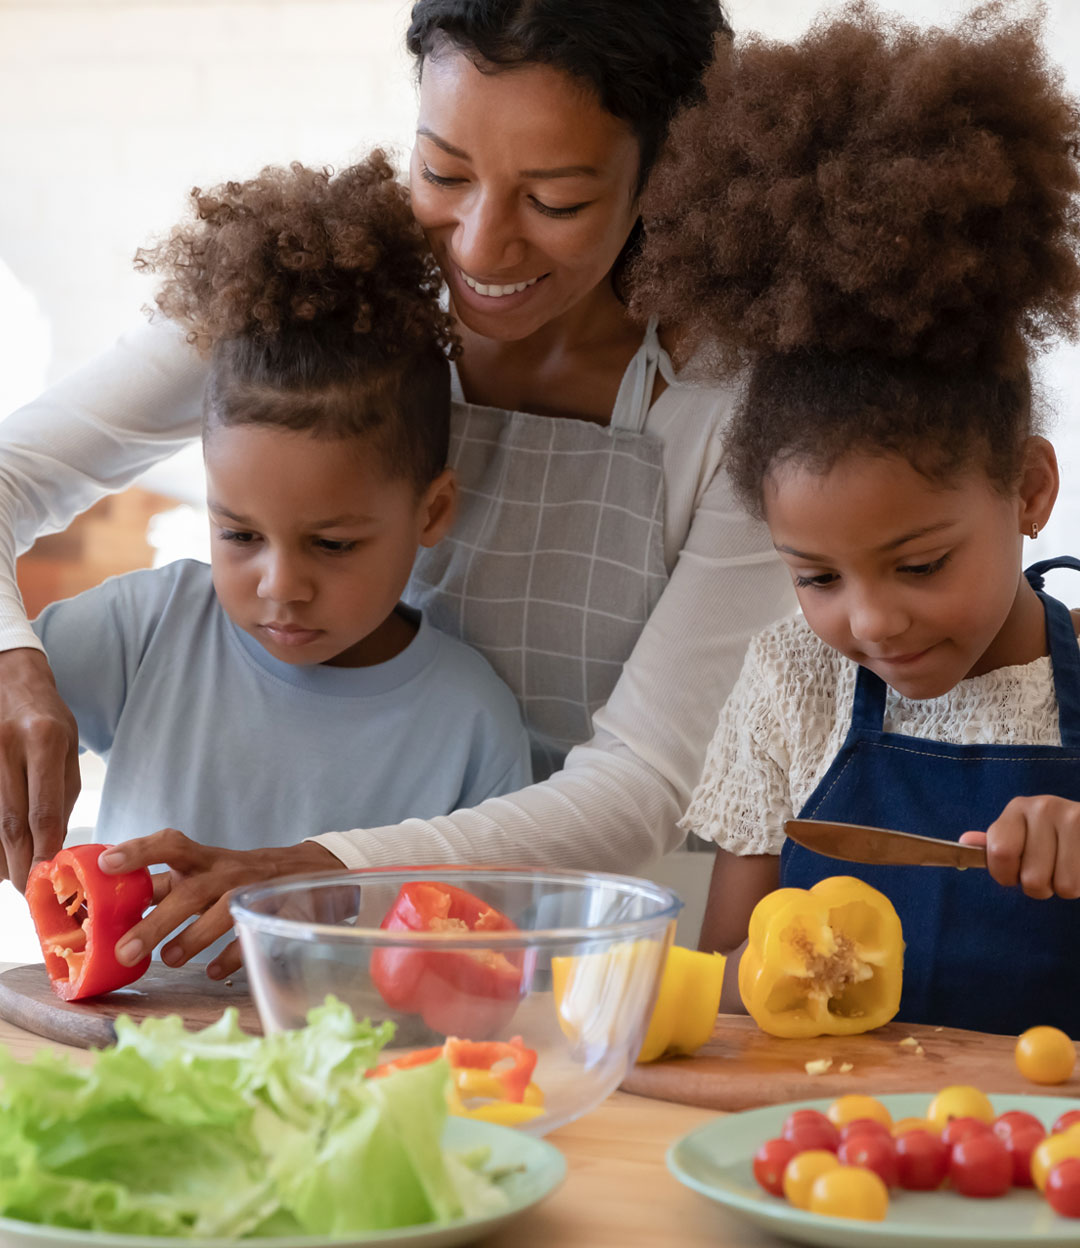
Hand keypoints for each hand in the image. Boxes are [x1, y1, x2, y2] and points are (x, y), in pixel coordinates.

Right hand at [0, 648, 80, 889]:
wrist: (11, 679)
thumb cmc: (47, 717)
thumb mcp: (68, 748)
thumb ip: (61, 795)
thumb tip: (56, 844)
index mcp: (44, 741)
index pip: (43, 808)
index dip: (45, 848)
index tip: (50, 876)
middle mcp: (8, 748)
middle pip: (10, 822)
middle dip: (20, 862)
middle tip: (30, 890)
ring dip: (1, 856)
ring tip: (14, 876)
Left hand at [98, 829, 342, 977]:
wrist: (303, 870)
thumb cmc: (235, 876)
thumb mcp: (201, 872)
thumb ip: (161, 886)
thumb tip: (105, 910)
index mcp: (204, 859)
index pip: (170, 845)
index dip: (139, 852)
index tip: (106, 863)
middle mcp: (227, 871)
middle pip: (191, 892)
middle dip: (158, 921)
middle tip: (125, 950)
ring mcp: (253, 890)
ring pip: (224, 911)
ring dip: (194, 936)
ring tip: (169, 960)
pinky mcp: (276, 910)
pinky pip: (254, 933)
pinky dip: (232, 955)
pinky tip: (213, 972)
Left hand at [959, 795, 1079, 898]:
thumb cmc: (1051, 838)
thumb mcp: (1020, 835)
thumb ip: (996, 844)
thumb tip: (965, 841)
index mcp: (1017, 808)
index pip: (1000, 853)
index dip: (1005, 876)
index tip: (1013, 876)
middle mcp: (1043, 808)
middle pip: (1032, 878)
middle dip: (1038, 887)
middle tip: (1047, 872)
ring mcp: (1072, 819)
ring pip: (1063, 886)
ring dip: (1063, 887)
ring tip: (1066, 868)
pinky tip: (1077, 865)